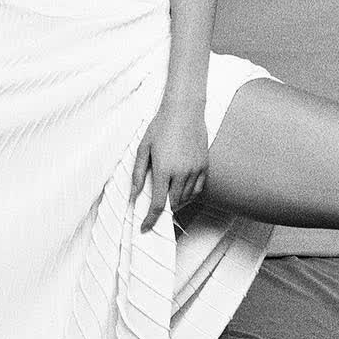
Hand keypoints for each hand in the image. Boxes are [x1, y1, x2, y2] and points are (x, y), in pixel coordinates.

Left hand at [129, 99, 208, 232]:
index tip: (144, 228)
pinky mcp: (205, 165)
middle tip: (155, 211)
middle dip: (163, 211)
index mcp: (164, 169)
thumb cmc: (160, 127)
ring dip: (176, 203)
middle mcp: (181, 173)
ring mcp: (195, 170)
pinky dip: (189, 195)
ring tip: (167, 200)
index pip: (158, 204)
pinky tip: (181, 192)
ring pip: (186, 198)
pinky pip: (198, 189)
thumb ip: (138, 173)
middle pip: (173, 203)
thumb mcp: (143, 148)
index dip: (150, 220)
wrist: (184, 110)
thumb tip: (133, 194)